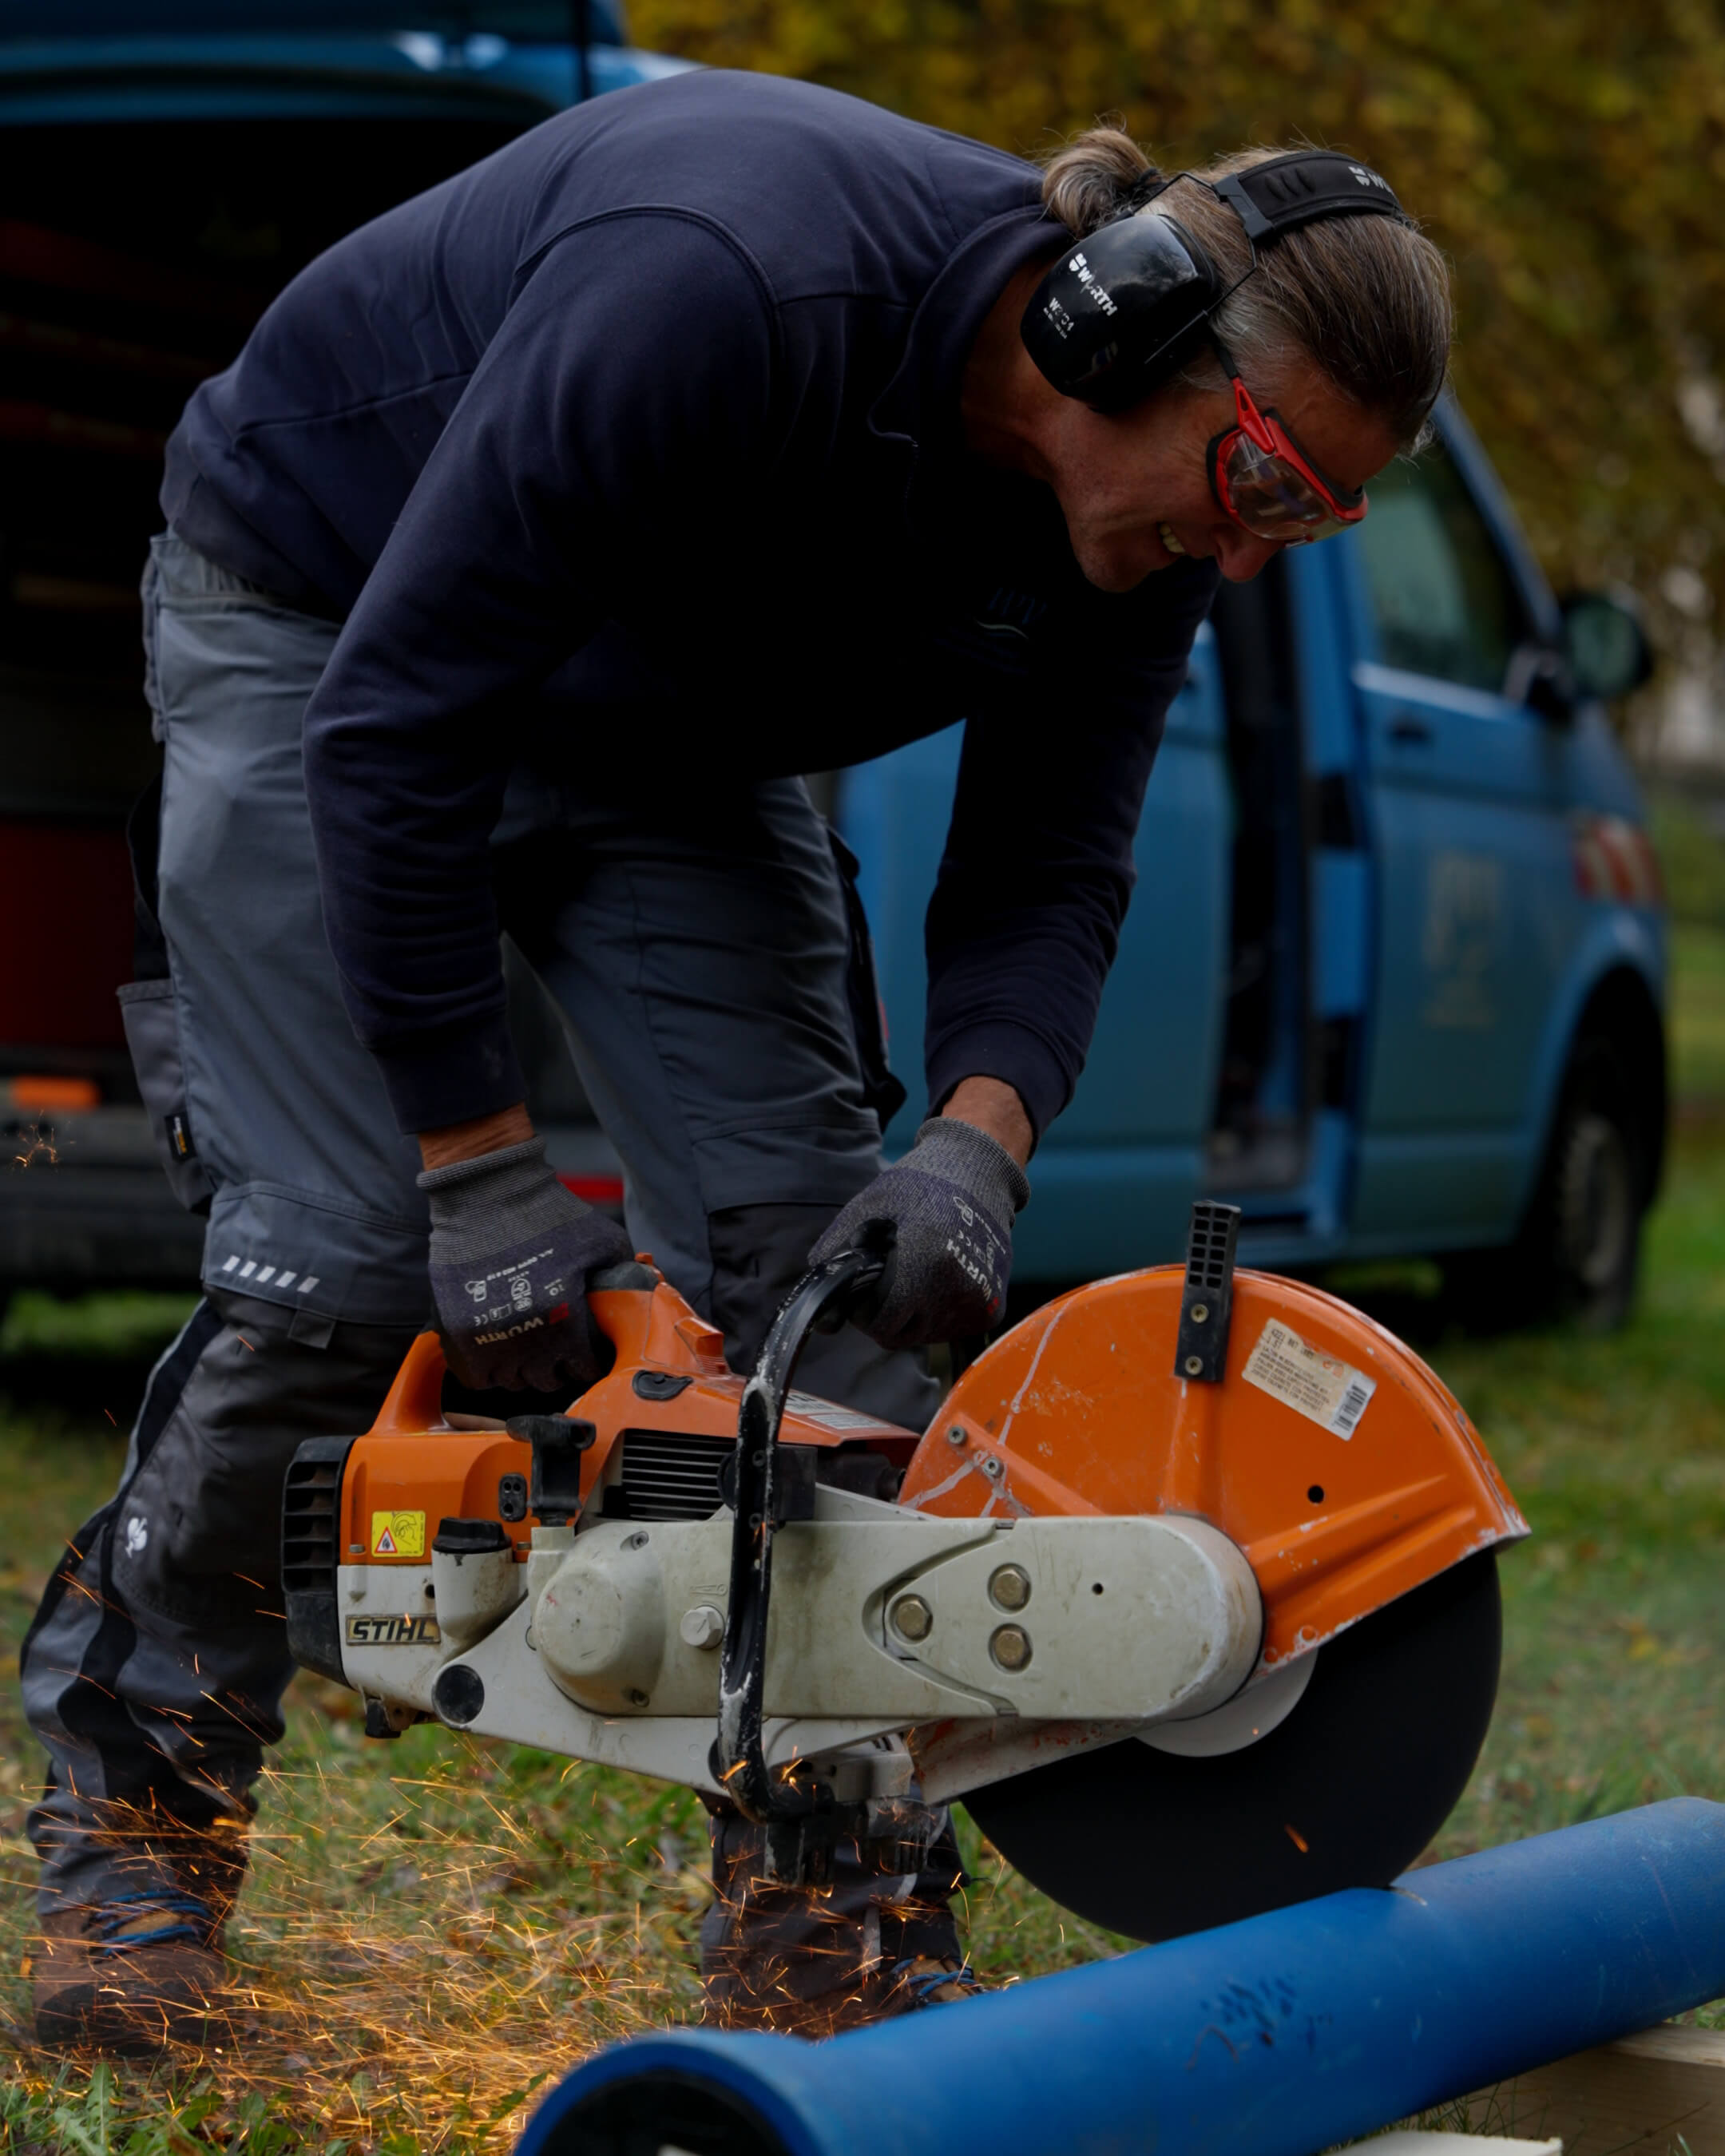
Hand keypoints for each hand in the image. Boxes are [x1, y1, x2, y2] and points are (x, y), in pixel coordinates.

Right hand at [419, 1136, 633, 1390]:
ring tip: (529, 1351)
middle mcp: (525, 1338)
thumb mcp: (603, 1239)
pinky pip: (474, 1376)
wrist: (488, 1193)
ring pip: (510, 1381)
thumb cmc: (547, 1213)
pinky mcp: (456, 1331)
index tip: (587, 1354)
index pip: (582, 1369)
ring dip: (523, 1371)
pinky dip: (487, 1371)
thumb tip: (639, 1295)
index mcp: (564, 1320)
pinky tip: (499, 1353)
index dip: (588, 1362)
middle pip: (546, 1380)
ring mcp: (487, 1338)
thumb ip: (623, 1272)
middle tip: (559, 1352)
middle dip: (557, 1369)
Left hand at [808, 1116, 1029, 1349]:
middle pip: (900, 1336)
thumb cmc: (918, 1186)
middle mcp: (953, 1289)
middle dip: (885, 1315)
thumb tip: (820, 1300)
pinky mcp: (991, 1311)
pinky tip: (941, 1277)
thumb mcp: (869, 1207)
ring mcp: (976, 1304)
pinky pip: (949, 1328)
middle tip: (891, 1279)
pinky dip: (939, 1312)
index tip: (867, 1288)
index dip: (864, 1312)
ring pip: (923, 1334)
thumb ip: (836, 1250)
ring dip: (913, 1314)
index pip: (881, 1325)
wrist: (979, 1174)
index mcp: (923, 1262)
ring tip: (919, 1271)